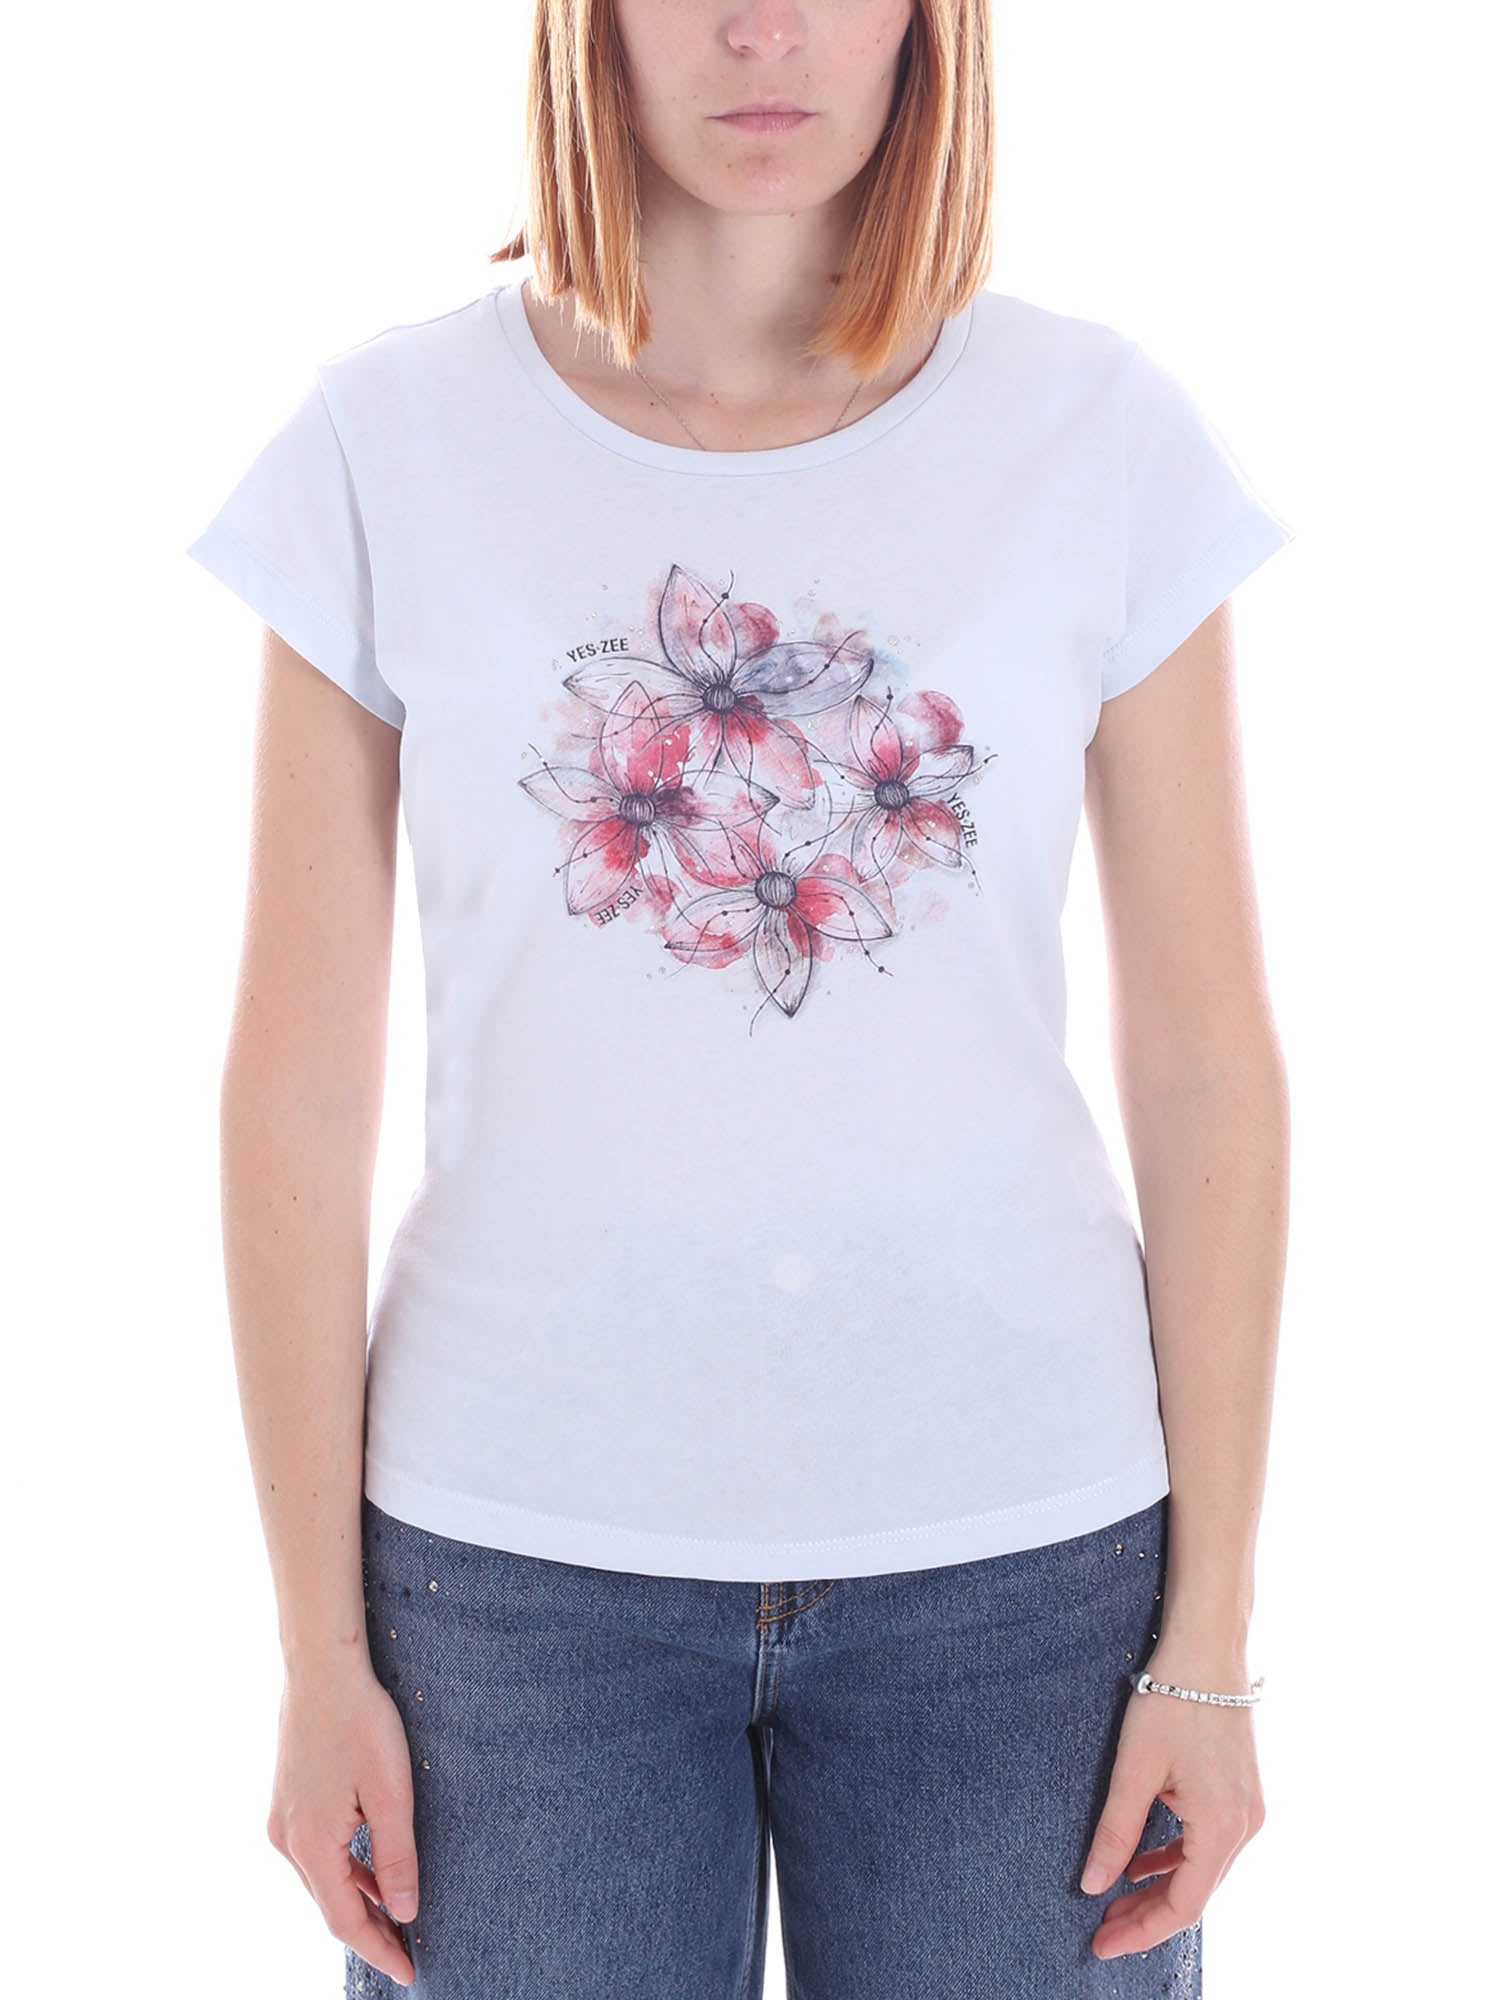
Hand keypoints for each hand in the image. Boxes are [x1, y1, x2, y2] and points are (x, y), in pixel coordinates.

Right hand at [265, 1658, 419, 1986]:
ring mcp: (283, 1819)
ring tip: (395, 1918)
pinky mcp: (288, 1800)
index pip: (345, 1921)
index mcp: (311, 1845)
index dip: (378, 1949)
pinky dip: (345, 1870)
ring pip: (322, 1879)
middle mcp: (287, 1840)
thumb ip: (395, 1857)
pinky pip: (317, 1853)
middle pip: (329, 1905)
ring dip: (357, 1901)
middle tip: (408, 1951)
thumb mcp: (391, 1792)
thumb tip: (404, 1911)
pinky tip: (370, 1870)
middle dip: (368, 1932)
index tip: (410, 1971)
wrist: (322, 1668)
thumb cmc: (361, 1722)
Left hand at [1079, 1648, 1264, 1959]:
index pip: (1183, 1905)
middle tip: (1099, 1930)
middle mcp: (1245, 1826)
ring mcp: (1246, 1810)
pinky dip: (1174, 1858)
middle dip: (1146, 1915)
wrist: (1208, 1649)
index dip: (1141, 1930)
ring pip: (1201, 1869)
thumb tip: (1092, 1885)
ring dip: (1158, 1887)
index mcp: (1223, 1827)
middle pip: (1195, 1893)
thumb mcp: (1135, 1768)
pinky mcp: (1239, 1792)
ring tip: (1113, 1901)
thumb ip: (1115, 1830)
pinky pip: (1206, 1841)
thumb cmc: (1172, 1701)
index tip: (1101, 1944)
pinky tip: (1140, 1863)